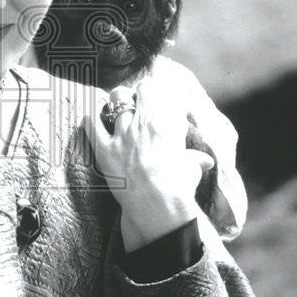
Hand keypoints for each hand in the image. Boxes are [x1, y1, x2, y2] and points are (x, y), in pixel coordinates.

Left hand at [83, 78, 214, 251]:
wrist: (158, 207)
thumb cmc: (179, 188)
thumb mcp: (190, 169)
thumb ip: (194, 160)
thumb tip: (205, 161)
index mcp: (168, 122)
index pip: (161, 91)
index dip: (156, 94)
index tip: (156, 102)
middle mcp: (145, 121)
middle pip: (140, 89)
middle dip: (138, 94)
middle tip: (137, 105)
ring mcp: (122, 133)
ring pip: (116, 99)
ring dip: (118, 102)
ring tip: (117, 110)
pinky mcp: (104, 148)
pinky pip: (91, 123)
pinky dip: (91, 119)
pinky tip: (94, 121)